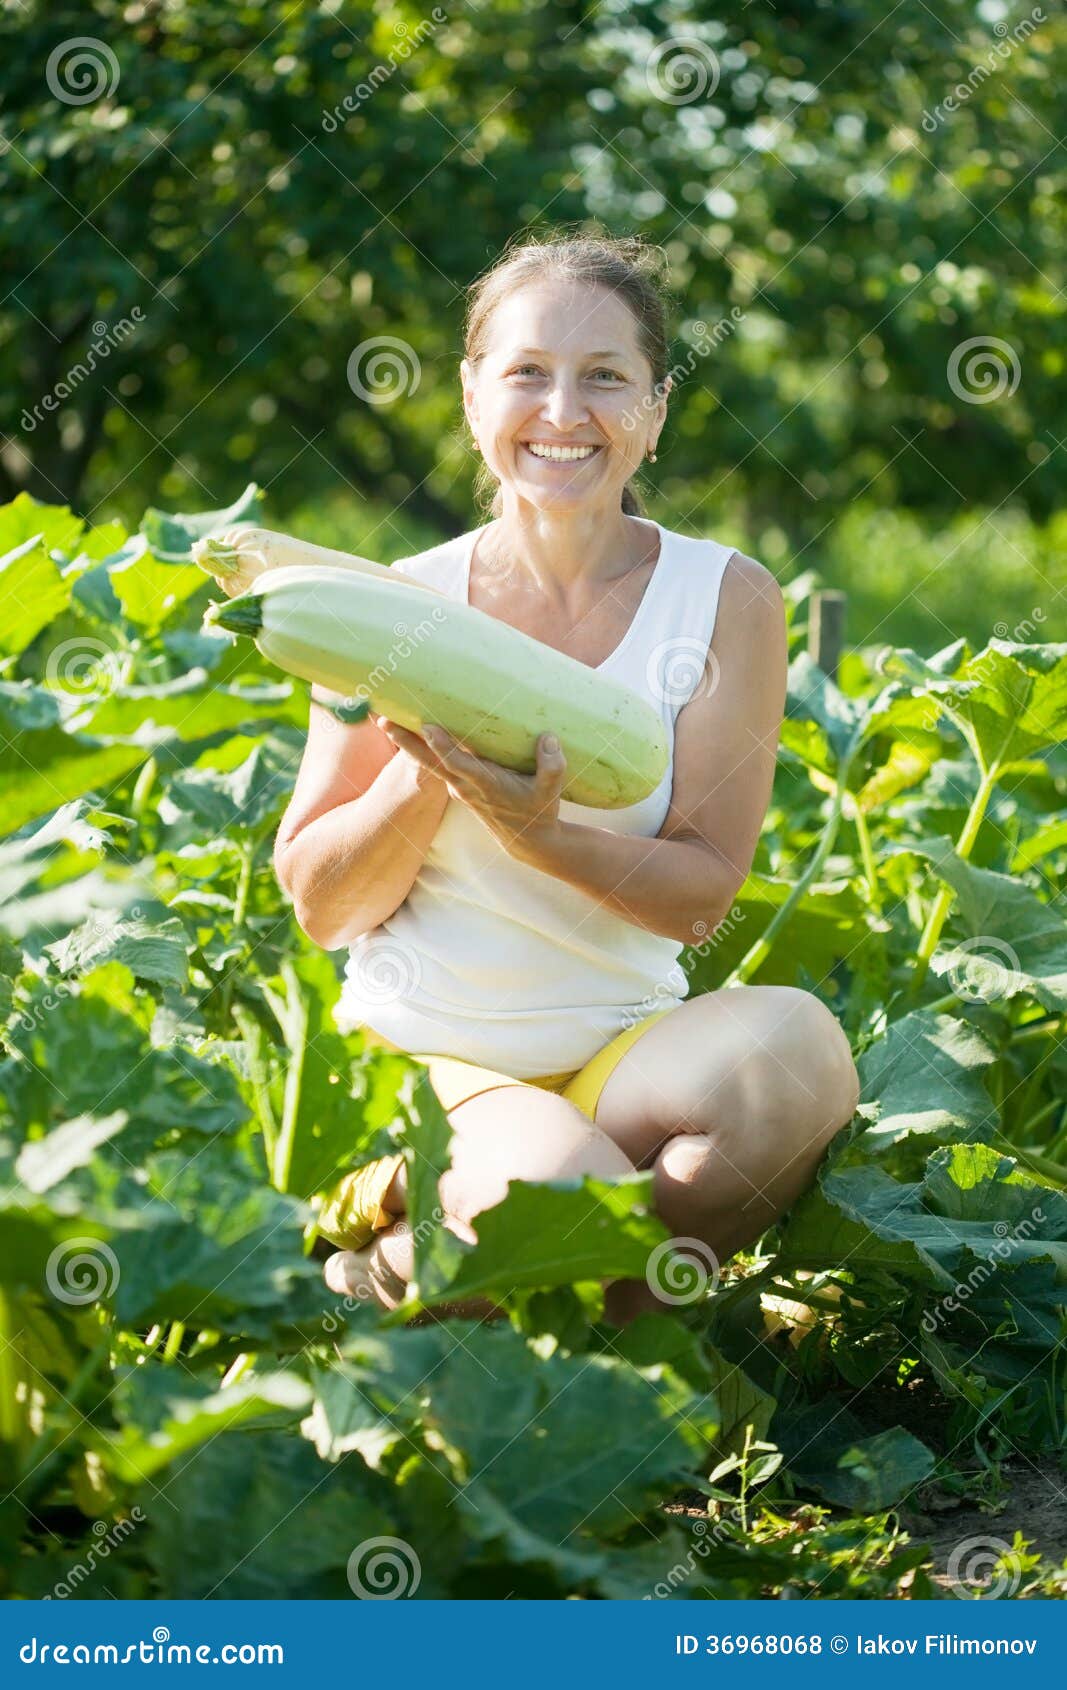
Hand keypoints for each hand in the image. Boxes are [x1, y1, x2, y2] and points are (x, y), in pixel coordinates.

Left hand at [376, 716, 566, 853]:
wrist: (526, 840)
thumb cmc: (539, 811)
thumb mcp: (552, 791)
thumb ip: (552, 765)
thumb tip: (547, 738)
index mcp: (486, 785)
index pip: (459, 765)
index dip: (443, 747)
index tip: (428, 728)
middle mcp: (466, 786)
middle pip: (430, 762)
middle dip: (406, 742)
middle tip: (383, 721)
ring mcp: (458, 787)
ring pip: (428, 762)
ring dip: (406, 742)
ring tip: (385, 719)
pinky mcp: (457, 784)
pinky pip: (435, 763)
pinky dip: (420, 748)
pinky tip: (408, 728)